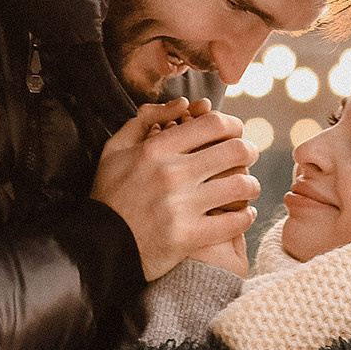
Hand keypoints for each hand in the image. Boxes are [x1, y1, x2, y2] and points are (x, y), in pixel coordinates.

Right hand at [91, 99, 259, 279]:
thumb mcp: (116, 150)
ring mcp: (181, 206)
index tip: (235, 133)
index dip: (233, 125)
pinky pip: (235, 222)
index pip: (214, 124)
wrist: (99, 246)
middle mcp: (172, 174)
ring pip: (242, 186)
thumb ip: (146, 120)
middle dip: (249, 152)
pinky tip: (242, 214)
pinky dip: (245, 217)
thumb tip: (182, 103)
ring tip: (247, 188)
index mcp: (157, 149)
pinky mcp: (188, 236)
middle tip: (247, 158)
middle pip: (236, 151)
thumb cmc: (110, 196)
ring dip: (251, 185)